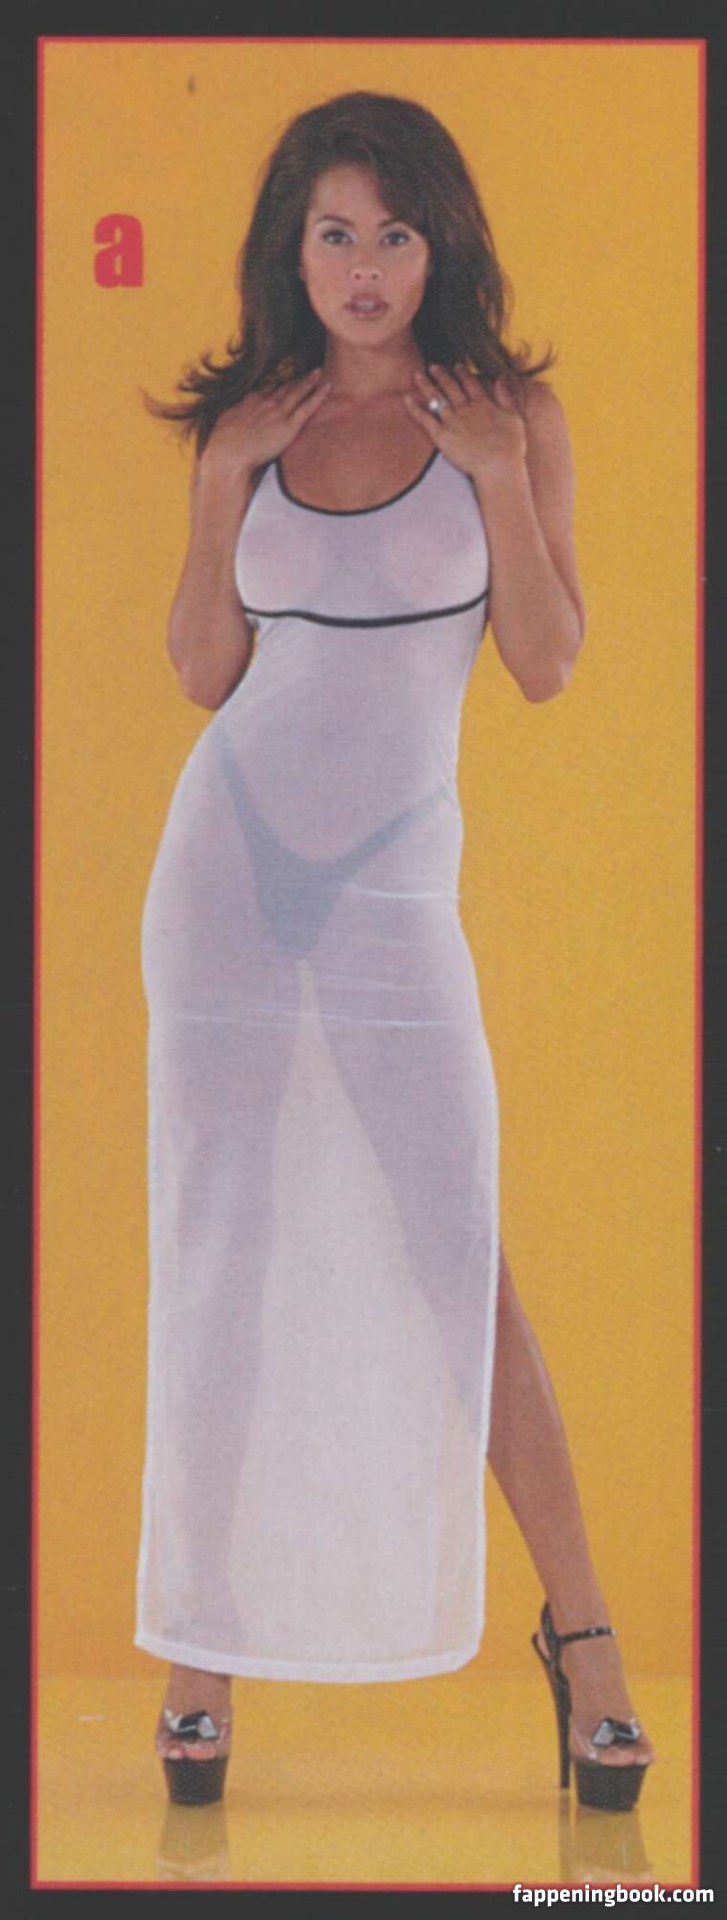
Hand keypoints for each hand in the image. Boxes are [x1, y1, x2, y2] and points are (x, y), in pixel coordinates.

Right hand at [200, 369, 330, 486]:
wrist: (228, 453)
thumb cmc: (223, 444)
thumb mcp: (226, 422)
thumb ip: (235, 414)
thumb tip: (235, 413)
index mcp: (251, 400)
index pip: (267, 386)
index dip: (278, 379)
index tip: (285, 372)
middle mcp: (266, 401)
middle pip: (283, 385)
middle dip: (294, 375)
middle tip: (306, 365)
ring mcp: (278, 412)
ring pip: (297, 391)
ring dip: (308, 380)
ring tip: (318, 371)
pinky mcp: (288, 426)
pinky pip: (307, 408)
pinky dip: (318, 396)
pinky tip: (327, 386)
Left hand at [403, 363, 526, 485]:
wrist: (498, 466)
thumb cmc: (510, 447)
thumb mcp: (514, 418)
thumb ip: (506, 397)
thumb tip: (500, 379)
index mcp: (483, 404)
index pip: (471, 383)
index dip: (463, 373)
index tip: (457, 365)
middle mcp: (466, 408)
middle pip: (451, 387)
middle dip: (441, 375)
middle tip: (432, 366)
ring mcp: (452, 421)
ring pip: (436, 398)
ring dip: (426, 385)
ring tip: (417, 375)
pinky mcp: (441, 435)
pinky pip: (425, 418)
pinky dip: (415, 408)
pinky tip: (407, 398)